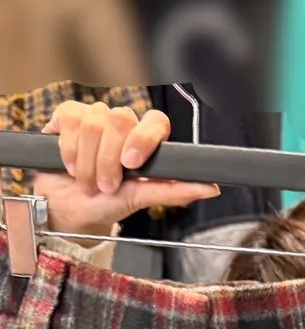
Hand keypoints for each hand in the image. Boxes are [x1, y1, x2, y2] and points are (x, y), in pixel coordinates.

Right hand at [35, 102, 219, 238]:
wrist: (68, 212)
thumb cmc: (106, 203)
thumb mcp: (139, 200)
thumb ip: (173, 191)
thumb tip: (211, 189)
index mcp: (145, 140)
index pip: (156, 120)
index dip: (144, 138)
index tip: (131, 164)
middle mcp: (122, 125)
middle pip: (121, 119)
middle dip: (109, 160)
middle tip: (107, 186)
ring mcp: (95, 117)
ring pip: (94, 122)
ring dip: (88, 161)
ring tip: (88, 182)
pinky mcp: (69, 116)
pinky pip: (71, 118)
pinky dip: (69, 149)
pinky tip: (70, 166)